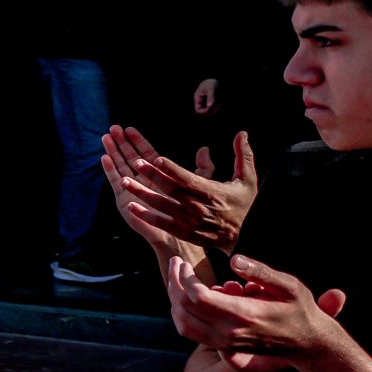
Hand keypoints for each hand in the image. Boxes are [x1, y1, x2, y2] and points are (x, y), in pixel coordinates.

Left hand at [102, 126, 256, 254]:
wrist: (245, 238)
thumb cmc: (245, 205)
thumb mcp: (248, 180)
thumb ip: (242, 156)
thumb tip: (241, 133)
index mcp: (212, 192)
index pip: (188, 179)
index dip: (172, 169)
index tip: (157, 158)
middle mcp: (198, 207)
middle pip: (170, 190)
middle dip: (152, 176)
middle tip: (135, 162)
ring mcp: (189, 221)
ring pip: (161, 206)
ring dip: (141, 194)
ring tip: (123, 182)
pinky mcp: (184, 232)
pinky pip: (161, 223)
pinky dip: (146, 216)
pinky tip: (131, 206)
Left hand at [164, 254, 347, 367]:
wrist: (308, 344)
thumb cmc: (300, 310)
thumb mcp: (290, 286)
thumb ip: (261, 273)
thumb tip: (234, 260)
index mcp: (243, 314)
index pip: (197, 297)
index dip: (185, 278)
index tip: (186, 262)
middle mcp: (229, 332)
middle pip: (184, 308)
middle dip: (174, 282)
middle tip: (176, 263)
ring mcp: (224, 342)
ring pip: (182, 323)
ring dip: (173, 299)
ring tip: (177, 277)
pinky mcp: (222, 346)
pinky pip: (190, 332)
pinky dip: (181, 313)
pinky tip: (185, 296)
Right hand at [195, 77, 220, 116]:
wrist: (216, 80)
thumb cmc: (212, 82)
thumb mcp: (211, 88)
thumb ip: (211, 96)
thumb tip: (209, 106)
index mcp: (197, 98)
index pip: (198, 110)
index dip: (204, 111)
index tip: (211, 107)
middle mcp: (201, 102)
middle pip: (205, 112)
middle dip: (212, 110)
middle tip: (218, 104)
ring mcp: (206, 103)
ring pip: (211, 112)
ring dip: (216, 109)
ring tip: (220, 101)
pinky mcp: (212, 103)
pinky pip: (215, 109)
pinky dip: (218, 107)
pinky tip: (221, 102)